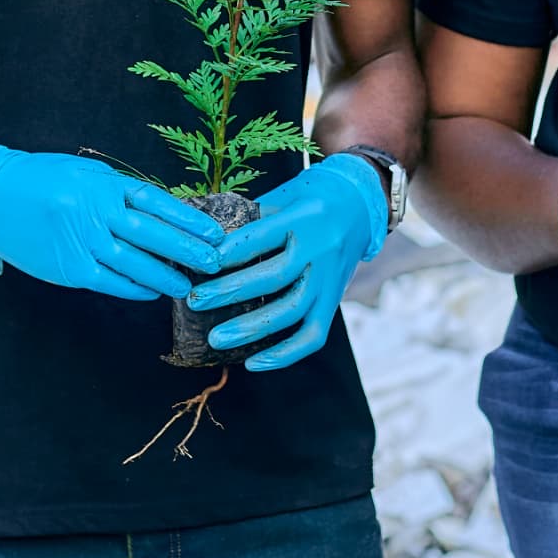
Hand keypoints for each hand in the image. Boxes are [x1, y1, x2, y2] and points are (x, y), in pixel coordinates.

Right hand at [0, 146, 223, 299]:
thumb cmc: (42, 180)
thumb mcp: (85, 173)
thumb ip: (119, 192)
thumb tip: (161, 214)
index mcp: (103, 184)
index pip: (157, 203)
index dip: (188, 220)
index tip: (214, 232)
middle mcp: (95, 212)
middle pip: (152, 235)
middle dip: (187, 251)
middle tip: (215, 262)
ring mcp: (82, 242)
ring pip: (135, 263)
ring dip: (165, 275)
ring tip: (189, 284)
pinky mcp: (68, 268)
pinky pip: (110, 281)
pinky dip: (134, 288)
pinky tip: (152, 291)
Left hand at [187, 154, 386, 371]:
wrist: (362, 204)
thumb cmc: (314, 195)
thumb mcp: (285, 194)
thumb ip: (253, 216)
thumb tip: (208, 239)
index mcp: (305, 217)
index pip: (263, 237)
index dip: (230, 251)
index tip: (200, 263)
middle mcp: (322, 250)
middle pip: (274, 277)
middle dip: (230, 292)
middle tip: (195, 301)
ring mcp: (330, 279)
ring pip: (292, 311)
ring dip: (251, 328)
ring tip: (216, 339)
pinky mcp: (335, 301)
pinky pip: (313, 335)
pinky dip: (284, 354)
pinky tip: (253, 363)